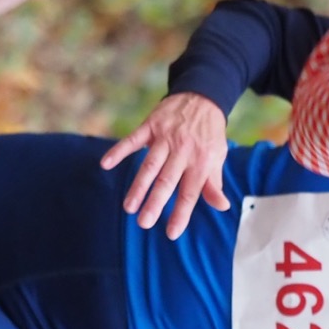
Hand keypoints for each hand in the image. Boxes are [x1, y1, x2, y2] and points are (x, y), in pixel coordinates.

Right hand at [100, 93, 231, 238]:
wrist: (202, 96)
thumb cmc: (209, 133)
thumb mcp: (217, 157)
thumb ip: (214, 183)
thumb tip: (222, 206)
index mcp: (201, 161)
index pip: (190, 193)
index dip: (181, 213)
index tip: (171, 233)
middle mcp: (183, 150)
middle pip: (167, 180)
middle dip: (155, 202)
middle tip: (143, 222)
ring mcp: (166, 137)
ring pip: (150, 164)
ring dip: (138, 185)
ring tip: (128, 206)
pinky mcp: (151, 125)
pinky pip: (133, 139)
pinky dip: (119, 151)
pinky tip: (106, 164)